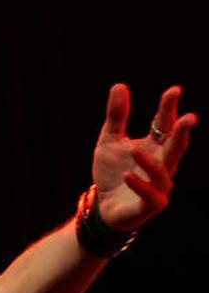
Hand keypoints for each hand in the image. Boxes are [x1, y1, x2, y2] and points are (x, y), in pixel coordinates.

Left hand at [93, 84, 196, 231]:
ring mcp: (158, 186)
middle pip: (176, 147)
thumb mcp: (109, 141)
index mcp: (155, 147)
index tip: (174, 91)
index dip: (169, 109)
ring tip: (134, 149)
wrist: (104, 207)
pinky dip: (140, 186)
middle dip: (182, 134)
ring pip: (162, 173)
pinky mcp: (149, 206)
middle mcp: (162, 165)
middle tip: (189, 118)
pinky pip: (150, 196)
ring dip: (150, 162)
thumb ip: (117, 116)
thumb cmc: (113, 173)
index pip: (165, 125)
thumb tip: (119, 85)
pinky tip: (128, 175)